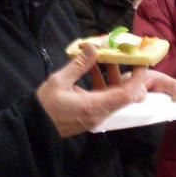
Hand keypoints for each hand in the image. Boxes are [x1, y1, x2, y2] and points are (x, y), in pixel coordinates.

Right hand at [37, 43, 172, 137]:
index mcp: (95, 106)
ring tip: (103, 54)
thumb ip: (79, 64)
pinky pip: (103, 95)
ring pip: (114, 93)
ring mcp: (97, 114)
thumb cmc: (44, 106)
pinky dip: (101, 80)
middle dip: (128, 73)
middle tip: (125, 54)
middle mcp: (101, 113)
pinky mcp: (91, 113)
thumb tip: (94, 47)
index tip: (141, 60)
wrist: (34, 128)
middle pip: (126, 94)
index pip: (127, 94)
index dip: (138, 77)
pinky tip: (91, 65)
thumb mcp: (59, 81)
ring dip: (112, 73)